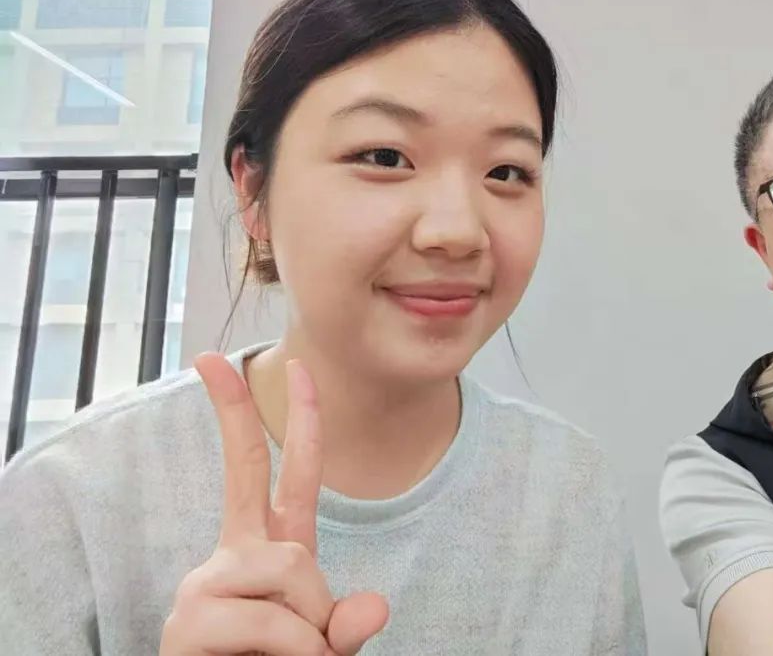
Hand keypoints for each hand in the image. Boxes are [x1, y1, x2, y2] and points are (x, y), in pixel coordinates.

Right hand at [160, 354, 388, 654]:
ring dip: (311, 631)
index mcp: (274, 554)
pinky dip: (294, 654)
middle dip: (233, 410)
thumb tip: (373, 608)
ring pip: (292, 571)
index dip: (297, 422)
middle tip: (209, 356)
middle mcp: (237, 558)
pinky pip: (273, 623)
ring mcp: (208, 585)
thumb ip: (346, 625)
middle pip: (246, 473)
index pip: (287, 477)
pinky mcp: (189, 622)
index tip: (289, 368)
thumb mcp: (322, 648)